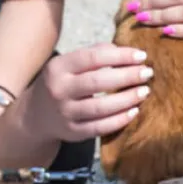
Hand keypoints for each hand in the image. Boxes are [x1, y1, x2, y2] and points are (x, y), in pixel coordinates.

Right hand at [22, 43, 152, 142]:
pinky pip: (100, 127)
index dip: (120, 56)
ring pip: (101, 107)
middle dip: (127, 76)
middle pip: (98, 82)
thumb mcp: (67, 65)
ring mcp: (64, 113)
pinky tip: (134, 111)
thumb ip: (93, 54)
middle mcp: (59, 90)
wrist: (35, 115)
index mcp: (58, 67)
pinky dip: (119, 120)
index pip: (93, 57)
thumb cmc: (61, 83)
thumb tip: (124, 51)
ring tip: (144, 91)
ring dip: (127, 99)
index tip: (142, 56)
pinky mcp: (72, 132)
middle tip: (147, 73)